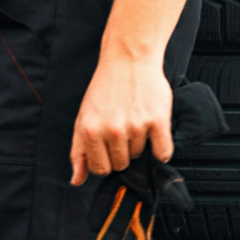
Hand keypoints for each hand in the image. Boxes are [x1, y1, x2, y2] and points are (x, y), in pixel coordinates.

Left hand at [69, 50, 173, 185]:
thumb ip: (78, 152)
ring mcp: (136, 126)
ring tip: (134, 119)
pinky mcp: (158, 121)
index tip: (108, 146)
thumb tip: (76, 180)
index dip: (105, 159)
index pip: (100, 169)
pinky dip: (161, 148)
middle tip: (122, 127)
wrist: (128, 59)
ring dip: (139, 143)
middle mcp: (112, 131)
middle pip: (121, 164)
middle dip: (121, 151)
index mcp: (91, 131)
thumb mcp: (83, 118)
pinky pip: (163, 152)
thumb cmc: (105, 89)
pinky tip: (154, 131)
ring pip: (140, 155)